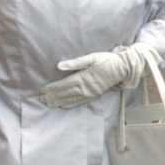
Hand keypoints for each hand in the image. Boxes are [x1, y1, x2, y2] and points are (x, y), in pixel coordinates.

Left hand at [39, 44, 155, 108]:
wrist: (123, 68)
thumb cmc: (107, 60)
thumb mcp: (92, 57)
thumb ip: (75, 62)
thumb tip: (59, 66)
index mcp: (83, 77)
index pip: (63, 84)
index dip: (52, 89)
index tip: (42, 91)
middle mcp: (85, 87)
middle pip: (65, 93)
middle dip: (52, 96)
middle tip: (41, 100)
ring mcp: (90, 93)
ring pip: (71, 99)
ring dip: (59, 102)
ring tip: (48, 104)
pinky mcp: (94, 95)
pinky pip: (80, 102)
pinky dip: (70, 104)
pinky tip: (63, 106)